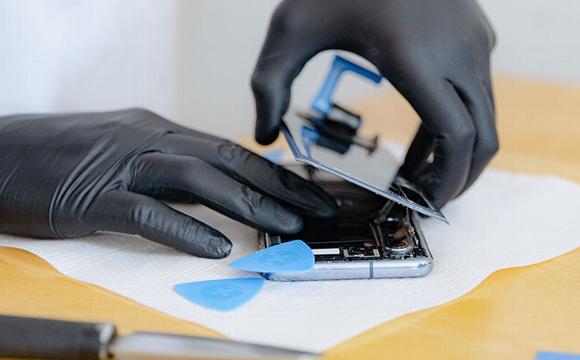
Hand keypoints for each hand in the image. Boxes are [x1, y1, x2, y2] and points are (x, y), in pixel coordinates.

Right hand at [0, 108, 335, 257]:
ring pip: (195, 178)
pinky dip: (184, 228)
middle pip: (225, 159)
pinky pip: (146, 212)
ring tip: (284, 228)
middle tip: (315, 213)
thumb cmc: (64, 159)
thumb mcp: (128, 154)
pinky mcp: (92, 196)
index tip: (308, 195)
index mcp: (158, 131)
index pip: (231, 150)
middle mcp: (147, 139)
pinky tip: (214, 247)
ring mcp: (120, 165)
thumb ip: (171, 171)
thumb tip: (218, 194)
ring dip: (245, 204)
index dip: (274, 174)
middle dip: (276, 188)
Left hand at [252, 0, 497, 207]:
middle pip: (484, 137)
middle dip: (459, 178)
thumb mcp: (289, 29)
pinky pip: (477, 94)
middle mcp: (458, 53)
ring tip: (416, 176)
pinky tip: (421, 137)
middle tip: (426, 202)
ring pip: (484, 117)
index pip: (457, 138)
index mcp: (417, 59)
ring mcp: (475, 41)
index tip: (426, 204)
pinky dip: (456, 124)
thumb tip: (264, 135)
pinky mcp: (476, 34)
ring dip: (456, 153)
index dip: (448, 181)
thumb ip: (268, 86)